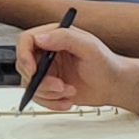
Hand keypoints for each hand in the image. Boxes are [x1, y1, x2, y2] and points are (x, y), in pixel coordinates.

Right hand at [10, 24, 131, 111]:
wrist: (114, 85)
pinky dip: (51, 102)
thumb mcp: (89, 47)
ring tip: (68, 91)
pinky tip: (67, 99)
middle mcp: (48, 52)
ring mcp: (48, 70)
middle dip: (41, 81)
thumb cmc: (107, 63)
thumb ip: (65, 38)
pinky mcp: (49, 87)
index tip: (33, 71)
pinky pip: (38, 97)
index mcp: (55, 36)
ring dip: (48, 93)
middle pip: (24, 65)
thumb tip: (41, 38)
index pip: (26, 40)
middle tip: (59, 85)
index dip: (24, 55)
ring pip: (30, 84)